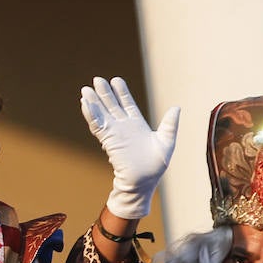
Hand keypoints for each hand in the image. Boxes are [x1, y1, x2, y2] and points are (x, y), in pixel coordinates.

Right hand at [81, 76, 178, 219]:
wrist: (142, 182)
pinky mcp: (108, 140)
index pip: (127, 104)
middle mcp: (123, 126)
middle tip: (97, 79)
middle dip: (104, 93)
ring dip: (93, 102)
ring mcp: (114, 133)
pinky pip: (97, 124)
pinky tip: (85, 104)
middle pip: (111, 105)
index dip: (121, 92)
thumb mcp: (167, 142)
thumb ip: (170, 124)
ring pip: (102, 113)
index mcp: (137, 124)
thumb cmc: (155, 167)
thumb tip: (177, 107)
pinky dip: (91, 114)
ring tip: (86, 90)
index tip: (116, 80)